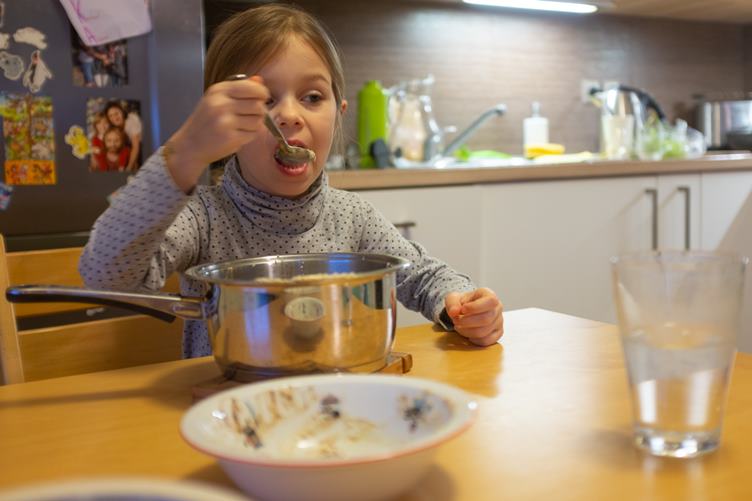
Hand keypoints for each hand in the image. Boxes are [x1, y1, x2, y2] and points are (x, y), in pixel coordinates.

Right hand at [165, 75, 269, 191]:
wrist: (189, 145)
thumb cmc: (205, 122)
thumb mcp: (217, 99)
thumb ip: (239, 88)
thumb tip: (260, 81)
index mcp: (219, 90)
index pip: (252, 88)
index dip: (262, 94)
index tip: (261, 99)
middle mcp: (221, 103)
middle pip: (258, 105)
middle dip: (259, 112)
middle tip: (250, 116)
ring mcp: (225, 121)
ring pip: (258, 120)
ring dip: (254, 125)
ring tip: (241, 126)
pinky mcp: (230, 137)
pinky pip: (252, 134)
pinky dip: (249, 136)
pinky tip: (237, 135)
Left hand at [444, 288, 502, 345]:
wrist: (465, 311)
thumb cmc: (462, 303)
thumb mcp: (453, 299)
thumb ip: (452, 304)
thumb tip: (454, 312)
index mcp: (489, 294)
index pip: (490, 301)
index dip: (475, 307)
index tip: (462, 310)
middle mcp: (497, 307)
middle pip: (486, 319)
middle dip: (467, 322)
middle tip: (456, 320)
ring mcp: (499, 321)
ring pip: (485, 331)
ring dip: (467, 331)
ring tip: (459, 326)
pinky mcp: (498, 333)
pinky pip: (486, 341)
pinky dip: (473, 339)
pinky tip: (467, 333)